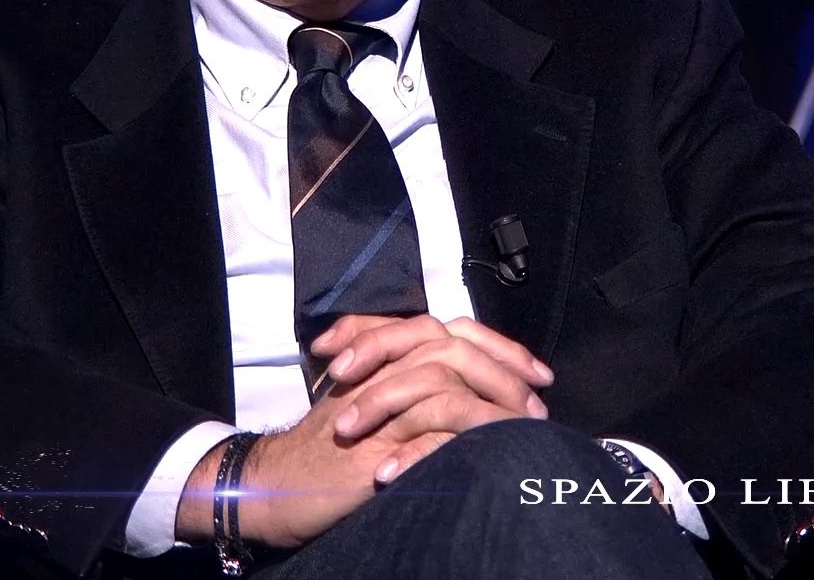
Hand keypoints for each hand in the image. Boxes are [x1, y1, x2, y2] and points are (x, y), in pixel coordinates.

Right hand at [175, 315, 552, 549]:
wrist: (274, 482)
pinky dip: (461, 442)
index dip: (501, 348)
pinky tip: (486, 454)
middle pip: (452, 348)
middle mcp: (382, 370)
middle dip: (504, 374)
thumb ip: (413, 382)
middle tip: (535, 404)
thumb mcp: (371, 403)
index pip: (453, 331)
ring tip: (520, 429)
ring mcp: (375, 407)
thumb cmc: (327, 446)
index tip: (539, 374)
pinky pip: (426, 435)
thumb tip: (479, 384)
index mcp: (387, 357)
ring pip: (444, 385)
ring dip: (492, 408)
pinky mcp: (372, 447)